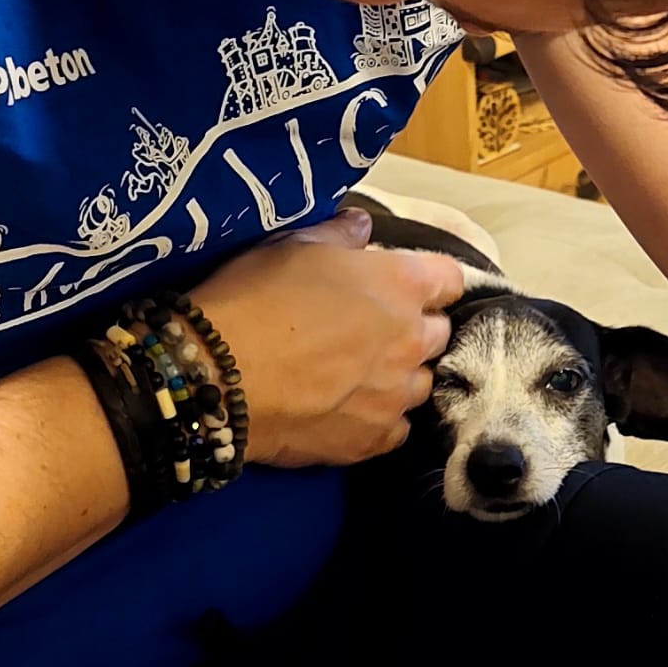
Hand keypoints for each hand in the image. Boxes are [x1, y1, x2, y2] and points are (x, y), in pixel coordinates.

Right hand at [194, 209, 464, 466]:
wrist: (219, 377)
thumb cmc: (255, 298)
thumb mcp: (291, 246)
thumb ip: (338, 236)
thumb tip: (362, 226)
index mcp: (400, 284)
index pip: (448, 279)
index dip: (428, 282)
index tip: (400, 287)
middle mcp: (412, 340)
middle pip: (437, 333)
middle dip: (412, 329)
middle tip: (369, 331)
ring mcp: (396, 396)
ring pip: (419, 384)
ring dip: (398, 377)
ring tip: (356, 377)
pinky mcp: (374, 440)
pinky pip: (395, 429)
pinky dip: (379, 420)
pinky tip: (348, 413)